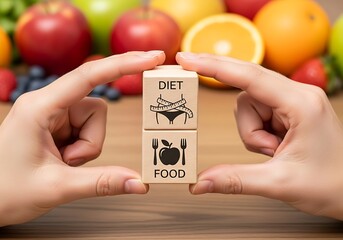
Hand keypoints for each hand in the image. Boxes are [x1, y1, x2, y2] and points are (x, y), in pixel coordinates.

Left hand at [0, 51, 164, 226]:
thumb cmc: (4, 190)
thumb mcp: (57, 187)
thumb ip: (101, 183)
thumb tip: (139, 182)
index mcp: (40, 106)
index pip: (89, 76)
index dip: (123, 65)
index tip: (152, 58)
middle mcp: (47, 103)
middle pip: (96, 108)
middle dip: (92, 140)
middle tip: (71, 162)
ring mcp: (53, 114)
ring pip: (94, 121)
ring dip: (87, 146)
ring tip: (63, 163)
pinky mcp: (57, 125)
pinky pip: (86, 130)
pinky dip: (83, 148)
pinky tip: (63, 160)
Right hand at [176, 52, 342, 219]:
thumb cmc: (332, 184)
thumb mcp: (279, 183)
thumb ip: (236, 180)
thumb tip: (199, 182)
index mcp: (301, 104)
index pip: (250, 77)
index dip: (215, 67)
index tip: (188, 59)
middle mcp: (298, 95)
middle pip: (246, 89)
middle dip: (236, 107)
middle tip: (222, 102)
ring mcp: (293, 102)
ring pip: (248, 105)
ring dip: (251, 132)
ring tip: (273, 152)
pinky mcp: (288, 111)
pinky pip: (257, 114)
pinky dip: (257, 133)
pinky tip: (274, 148)